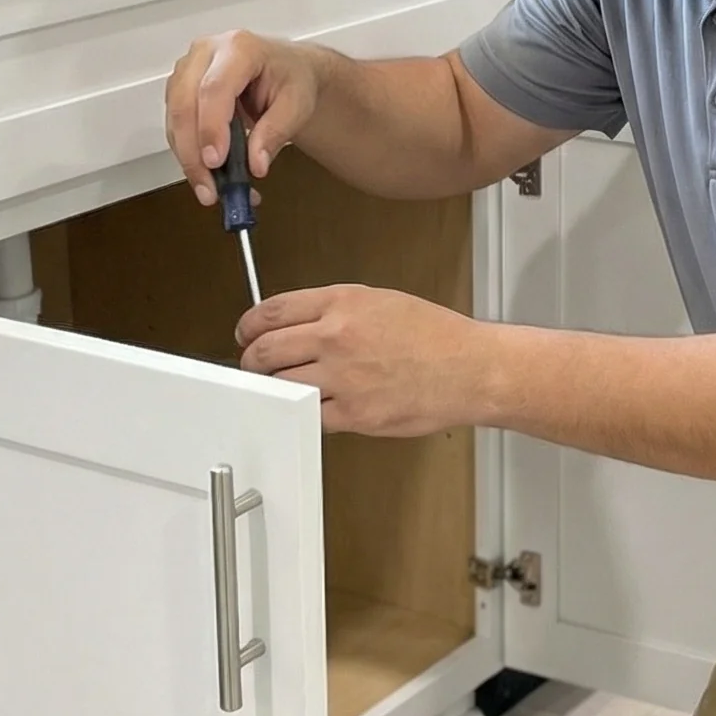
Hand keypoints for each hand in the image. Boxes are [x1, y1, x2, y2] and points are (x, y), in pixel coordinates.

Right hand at [164, 32, 317, 203]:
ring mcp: (188, 69)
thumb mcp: (297, 105)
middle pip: (185, 104)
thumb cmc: (291, 79)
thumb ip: (276, 133)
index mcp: (239, 48)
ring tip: (211, 189)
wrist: (287, 71)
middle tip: (209, 188)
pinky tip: (207, 175)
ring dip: (188, 159)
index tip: (215, 162)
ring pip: (174, 118)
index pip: (214, 88)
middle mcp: (207, 53)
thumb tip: (255, 164)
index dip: (210, 127)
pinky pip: (175, 126)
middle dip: (192, 152)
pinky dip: (188, 154)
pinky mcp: (180, 88)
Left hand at [237, 285, 492, 435]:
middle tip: (254, 365)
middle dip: (252, 360)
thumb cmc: (436, 335)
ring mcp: (342, 377)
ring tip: (283, 387)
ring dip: (275, 387)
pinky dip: (305, 411)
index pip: (272, 311)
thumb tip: (300, 323)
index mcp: (342, 303)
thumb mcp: (381, 301)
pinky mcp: (353, 413)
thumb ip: (336, 310)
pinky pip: (310, 414)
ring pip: (282, 385)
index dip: (250, 325)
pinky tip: (312, 406)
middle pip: (266, 350)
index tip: (246, 333)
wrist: (469, 369)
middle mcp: (336, 336)